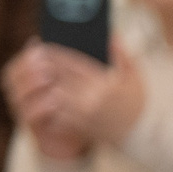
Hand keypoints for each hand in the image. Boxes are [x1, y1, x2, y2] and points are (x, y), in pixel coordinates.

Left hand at [3, 40, 144, 159]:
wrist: (140, 136)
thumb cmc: (136, 104)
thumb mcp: (134, 77)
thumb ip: (122, 56)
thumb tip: (112, 35)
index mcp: (103, 83)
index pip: (72, 63)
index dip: (55, 54)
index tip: (44, 46)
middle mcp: (90, 98)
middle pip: (58, 78)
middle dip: (43, 67)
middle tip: (32, 58)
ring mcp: (83, 114)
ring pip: (52, 95)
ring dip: (42, 85)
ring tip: (33, 75)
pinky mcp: (78, 125)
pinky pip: (55, 113)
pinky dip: (46, 104)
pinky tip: (40, 95)